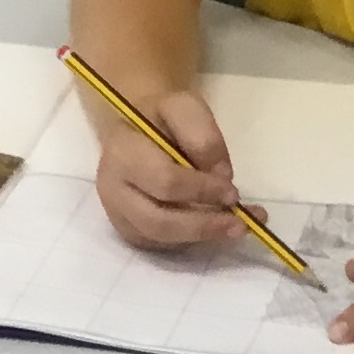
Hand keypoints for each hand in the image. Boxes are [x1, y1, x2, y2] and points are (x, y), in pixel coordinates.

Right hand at [90, 85, 245, 250]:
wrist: (135, 125)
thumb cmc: (161, 115)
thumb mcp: (184, 107)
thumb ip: (204, 138)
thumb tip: (222, 178)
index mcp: (121, 153)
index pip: (165, 182)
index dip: (202, 191)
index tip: (234, 193)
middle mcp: (113, 190)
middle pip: (159, 222)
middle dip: (203, 226)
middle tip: (240, 224)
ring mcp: (118, 215)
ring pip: (162, 239)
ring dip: (202, 237)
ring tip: (235, 227)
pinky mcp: (129, 231)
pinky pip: (163, 246)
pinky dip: (193, 240)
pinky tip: (214, 228)